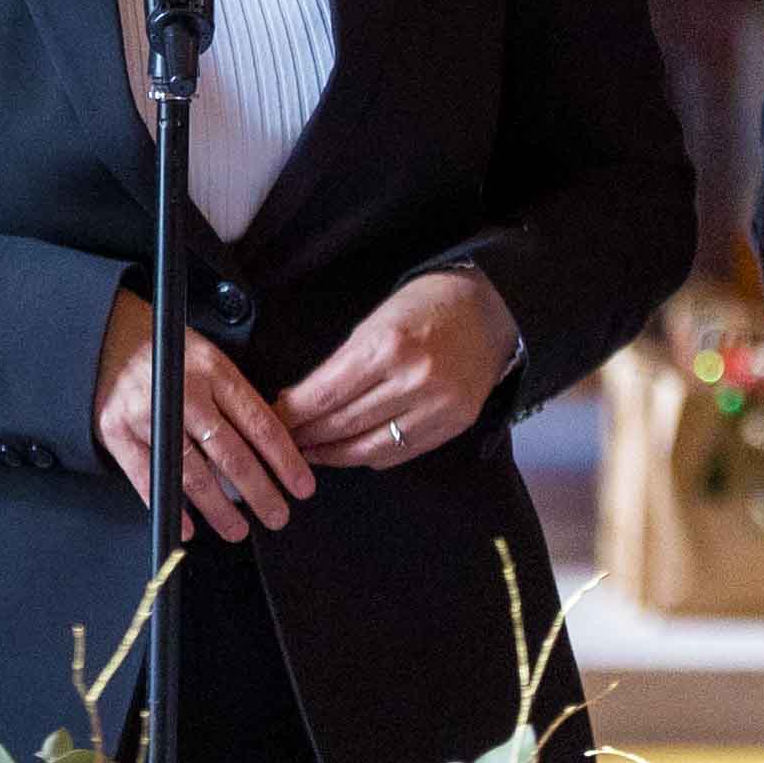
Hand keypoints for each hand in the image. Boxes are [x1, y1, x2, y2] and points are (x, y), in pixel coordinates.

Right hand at [95, 293, 314, 541]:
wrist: (105, 336)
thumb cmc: (163, 348)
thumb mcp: (207, 356)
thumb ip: (232, 396)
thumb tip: (266, 444)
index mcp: (213, 371)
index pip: (259, 423)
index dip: (284, 460)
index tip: (301, 485)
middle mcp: (184, 393)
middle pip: (231, 454)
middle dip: (260, 492)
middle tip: (278, 516)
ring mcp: (149, 415)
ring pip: (193, 474)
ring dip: (219, 509)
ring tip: (238, 529)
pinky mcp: (118, 433)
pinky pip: (149, 479)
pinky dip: (171, 507)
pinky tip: (189, 526)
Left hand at [277, 270, 519, 469]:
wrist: (491, 309)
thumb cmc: (426, 305)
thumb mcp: (375, 320)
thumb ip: (341, 363)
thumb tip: (301, 399)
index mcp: (388, 346)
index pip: (328, 393)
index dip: (295, 412)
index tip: (273, 418)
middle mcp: (414, 380)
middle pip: (345, 424)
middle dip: (308, 435)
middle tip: (283, 441)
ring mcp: (438, 407)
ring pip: (371, 448)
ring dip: (334, 455)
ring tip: (309, 455)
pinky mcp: (454, 425)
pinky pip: (401, 453)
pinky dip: (370, 457)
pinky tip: (349, 454)